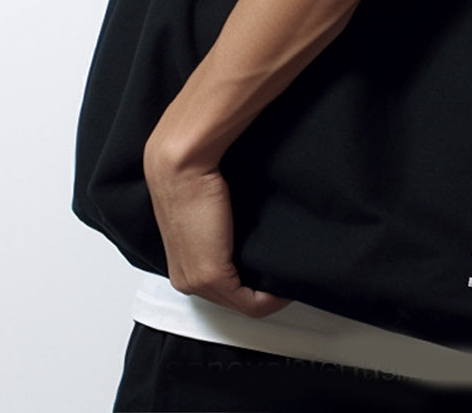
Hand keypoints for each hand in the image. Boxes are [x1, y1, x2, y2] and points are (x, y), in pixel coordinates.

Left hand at [143, 147, 292, 316]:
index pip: (223, 292)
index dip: (253, 285)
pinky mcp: (211, 276)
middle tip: (287, 277)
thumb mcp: (208, 213)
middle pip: (235, 301)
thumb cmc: (191, 178)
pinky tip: (287, 286)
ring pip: (244, 305)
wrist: (182, 166)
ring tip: (290, 280)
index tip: (274, 275)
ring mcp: (197, 281)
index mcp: (183, 266)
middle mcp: (187, 280)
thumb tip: (247, 237)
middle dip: (265, 292)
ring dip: (271, 297)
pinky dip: (274, 299)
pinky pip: (251, 304)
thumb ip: (222, 232)